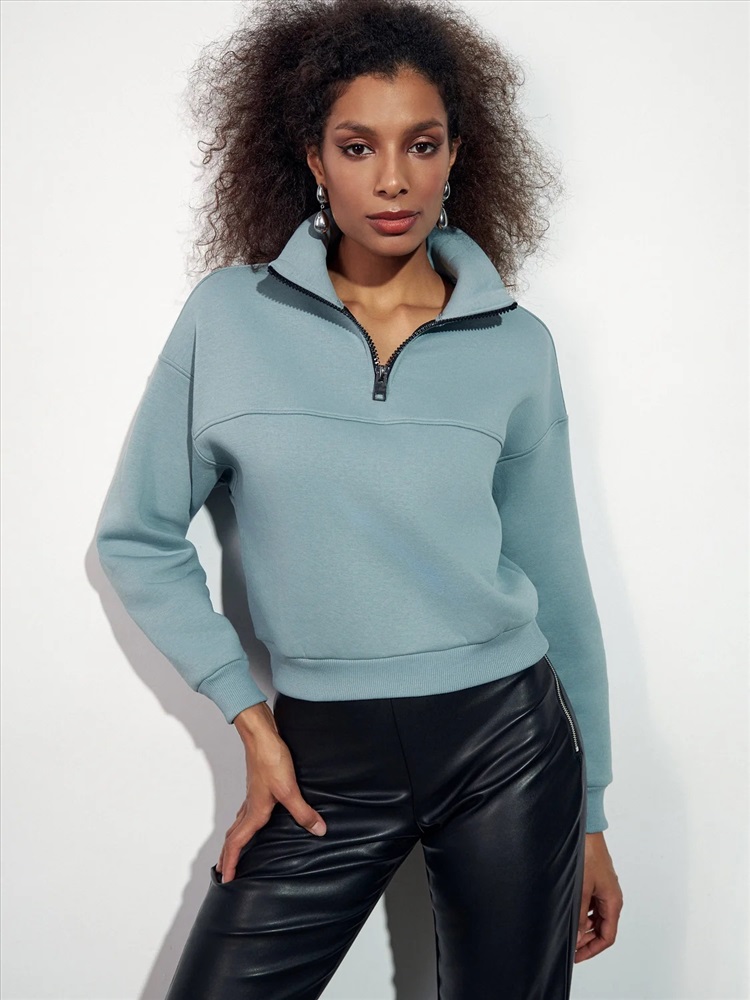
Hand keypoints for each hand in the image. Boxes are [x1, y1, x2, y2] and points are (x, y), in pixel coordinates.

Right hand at [216, 702, 326, 883]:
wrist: (262, 735)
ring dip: (234, 839)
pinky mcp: (257, 786)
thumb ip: (303, 812)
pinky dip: (243, 823)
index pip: (236, 843)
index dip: (231, 862)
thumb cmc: (270, 759)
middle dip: (228, 855)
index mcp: (254, 812)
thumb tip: (318, 831)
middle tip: (224, 871)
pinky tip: (255, 819)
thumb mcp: (290, 789)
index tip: (225, 879)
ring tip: (235, 850)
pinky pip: (245, 811)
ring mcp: (251, 796)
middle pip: (232, 836)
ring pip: (237, 823)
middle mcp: (249, 806)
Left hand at [575, 831, 622, 961]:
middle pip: (602, 929)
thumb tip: (577, 935)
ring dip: (584, 927)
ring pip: (596, 917)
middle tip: (570, 948)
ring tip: (568, 932)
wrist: (587, 832)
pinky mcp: (597, 883)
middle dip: (587, 940)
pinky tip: (571, 914)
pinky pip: (592, 905)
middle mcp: (611, 898)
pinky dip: (582, 913)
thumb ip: (579, 913)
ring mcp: (604, 890)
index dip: (592, 949)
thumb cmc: (587, 855)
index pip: (607, 936)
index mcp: (613, 902)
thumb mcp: (581, 888)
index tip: (577, 956)